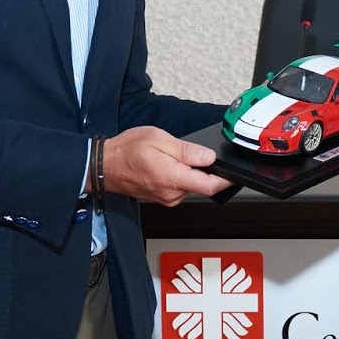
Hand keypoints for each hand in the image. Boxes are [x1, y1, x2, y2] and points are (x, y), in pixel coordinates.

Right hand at [100, 126, 232, 205]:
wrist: (104, 165)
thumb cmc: (127, 151)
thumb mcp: (159, 140)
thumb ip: (187, 151)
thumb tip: (209, 157)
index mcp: (173, 178)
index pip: (210, 186)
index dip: (226, 180)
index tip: (235, 174)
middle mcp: (171, 194)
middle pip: (202, 186)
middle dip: (205, 170)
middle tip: (194, 153)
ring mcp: (166, 198)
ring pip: (191, 186)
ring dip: (191, 173)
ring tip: (173, 155)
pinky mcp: (162, 198)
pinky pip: (180, 188)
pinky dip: (180, 176)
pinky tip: (168, 164)